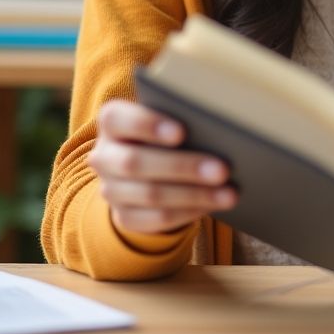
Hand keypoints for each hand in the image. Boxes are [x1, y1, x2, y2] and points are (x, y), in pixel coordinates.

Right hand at [88, 99, 236, 234]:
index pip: (117, 119)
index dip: (147, 124)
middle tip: (222, 169)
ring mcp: (110, 189)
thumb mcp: (167, 116)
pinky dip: (188, 212)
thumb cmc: (166, 129)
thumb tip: (217, 125)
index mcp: (111, 121)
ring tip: (229, 193)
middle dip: (183, 167)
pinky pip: (156, 219)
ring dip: (194, 195)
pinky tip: (213, 205)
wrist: (147, 166)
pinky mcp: (124, 216)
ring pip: (150, 194)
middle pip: (136, 162)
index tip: (182, 132)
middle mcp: (104, 156)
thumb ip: (182, 115)